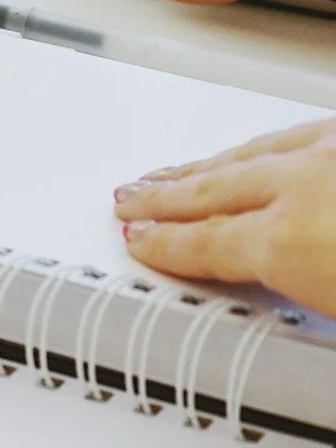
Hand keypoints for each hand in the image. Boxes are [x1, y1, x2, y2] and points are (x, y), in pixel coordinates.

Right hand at [115, 118, 335, 317]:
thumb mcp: (333, 312)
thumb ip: (277, 292)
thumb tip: (264, 303)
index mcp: (291, 239)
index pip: (206, 245)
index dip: (166, 245)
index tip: (140, 241)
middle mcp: (305, 181)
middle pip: (214, 193)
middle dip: (164, 199)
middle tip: (132, 200)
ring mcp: (333, 148)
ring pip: (247, 156)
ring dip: (203, 169)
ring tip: (172, 175)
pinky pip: (290, 136)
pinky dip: (255, 148)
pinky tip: (250, 151)